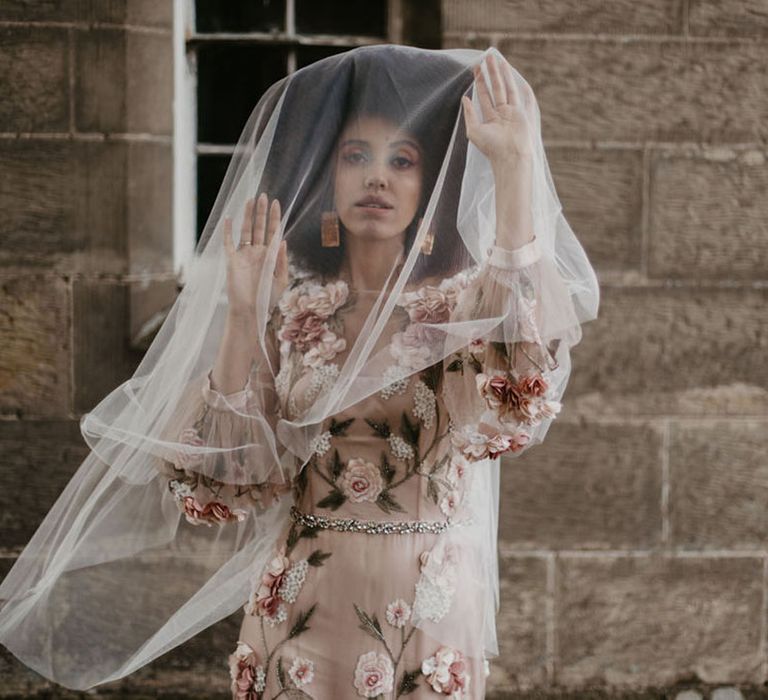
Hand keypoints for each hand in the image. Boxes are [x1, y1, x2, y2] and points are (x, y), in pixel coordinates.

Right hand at [222, 192, 287, 317]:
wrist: (250, 311)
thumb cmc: (267, 299)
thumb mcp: (281, 280)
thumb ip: (282, 260)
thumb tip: (282, 240)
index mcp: (270, 256)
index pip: (273, 232)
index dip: (275, 218)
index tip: (277, 203)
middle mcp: (257, 253)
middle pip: (260, 227)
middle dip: (262, 211)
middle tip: (264, 195)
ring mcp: (244, 255)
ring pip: (246, 230)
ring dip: (248, 215)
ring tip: (251, 199)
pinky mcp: (232, 260)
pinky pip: (229, 242)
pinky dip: (228, 231)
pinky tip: (229, 218)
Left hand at [461, 52, 535, 165]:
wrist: (510, 156)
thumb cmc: (491, 148)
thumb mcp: (474, 131)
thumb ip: (469, 114)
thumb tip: (464, 98)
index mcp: (490, 118)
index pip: (484, 95)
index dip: (480, 82)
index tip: (477, 68)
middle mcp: (502, 114)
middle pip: (496, 89)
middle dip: (491, 73)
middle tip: (487, 57)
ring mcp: (514, 114)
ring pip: (508, 89)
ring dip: (504, 75)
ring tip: (499, 60)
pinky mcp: (525, 115)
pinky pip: (527, 101)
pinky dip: (526, 91)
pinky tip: (521, 81)